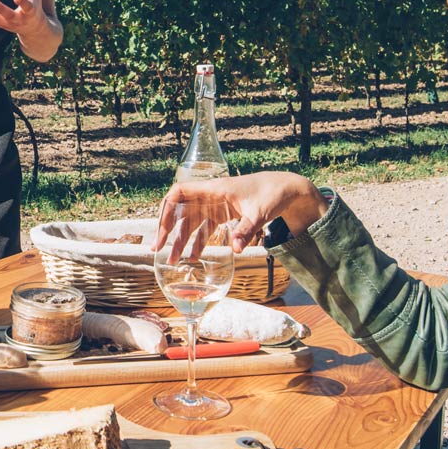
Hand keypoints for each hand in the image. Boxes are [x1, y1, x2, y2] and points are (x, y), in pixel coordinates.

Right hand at [155, 172, 328, 256]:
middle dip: (168, 230)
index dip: (166, 209)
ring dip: (181, 240)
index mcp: (214, 189)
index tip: (162, 229)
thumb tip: (236, 250)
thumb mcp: (260, 212)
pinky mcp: (224, 214)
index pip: (179, 192)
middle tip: (159, 249)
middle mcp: (211, 196)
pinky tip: (194, 256)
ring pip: (191, 222)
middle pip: (181, 211)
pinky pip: (205, 228)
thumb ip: (246, 230)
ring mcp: (216, 205)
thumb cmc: (273, 194)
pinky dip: (198, 241)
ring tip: (174, 260)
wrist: (288, 189)